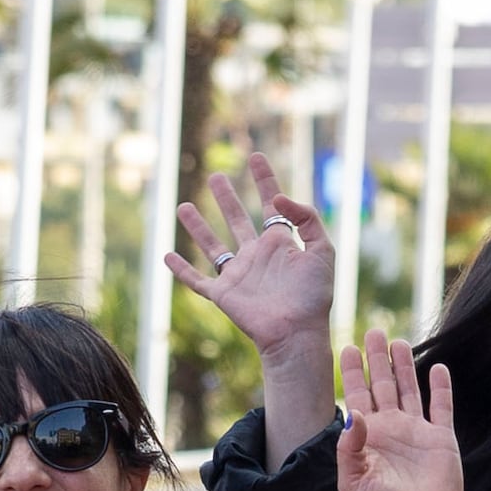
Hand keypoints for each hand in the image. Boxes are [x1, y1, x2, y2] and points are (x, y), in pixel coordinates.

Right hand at [168, 152, 335, 358]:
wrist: (296, 332)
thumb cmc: (313, 296)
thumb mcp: (323, 250)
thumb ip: (307, 218)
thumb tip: (279, 198)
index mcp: (280, 244)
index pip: (271, 205)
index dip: (265, 180)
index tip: (256, 157)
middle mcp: (256, 256)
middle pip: (237, 219)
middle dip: (226, 197)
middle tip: (217, 176)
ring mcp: (237, 275)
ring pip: (212, 245)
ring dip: (198, 226)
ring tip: (183, 206)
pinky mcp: (222, 294)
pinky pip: (196, 280)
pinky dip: (180, 268)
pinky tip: (167, 255)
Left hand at [335, 329, 469, 490]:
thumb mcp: (354, 483)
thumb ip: (348, 448)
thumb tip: (352, 413)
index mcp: (368, 438)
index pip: (357, 397)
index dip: (352, 373)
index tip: (346, 348)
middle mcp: (391, 430)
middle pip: (382, 385)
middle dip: (377, 359)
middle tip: (373, 331)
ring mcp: (417, 433)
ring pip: (409, 389)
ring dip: (404, 366)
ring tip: (398, 340)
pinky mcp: (441, 439)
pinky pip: (441, 406)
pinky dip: (440, 387)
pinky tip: (437, 367)